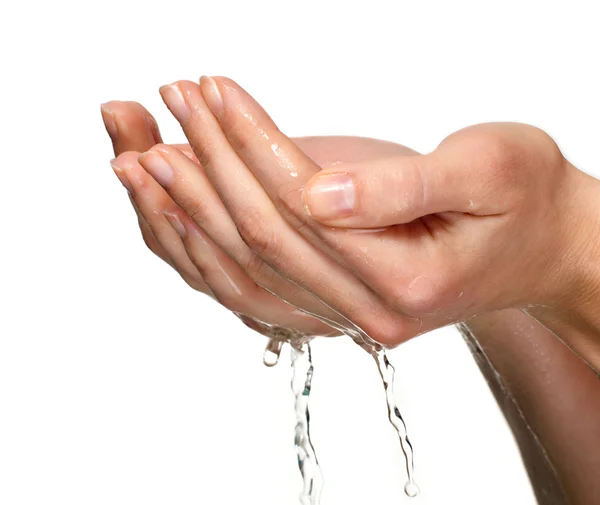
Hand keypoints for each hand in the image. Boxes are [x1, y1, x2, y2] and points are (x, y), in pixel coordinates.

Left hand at [135, 77, 599, 360]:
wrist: (544, 244)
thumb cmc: (526, 196)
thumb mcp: (488, 170)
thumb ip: (401, 187)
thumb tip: (319, 191)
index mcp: (408, 282)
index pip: (304, 208)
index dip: (253, 144)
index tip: (213, 90)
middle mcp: (372, 311)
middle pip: (266, 239)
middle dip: (211, 167)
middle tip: (167, 110)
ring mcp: (351, 314)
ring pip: (252, 263)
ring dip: (197, 206)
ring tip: (149, 154)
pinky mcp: (339, 302)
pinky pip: (261, 276)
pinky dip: (215, 239)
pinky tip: (182, 206)